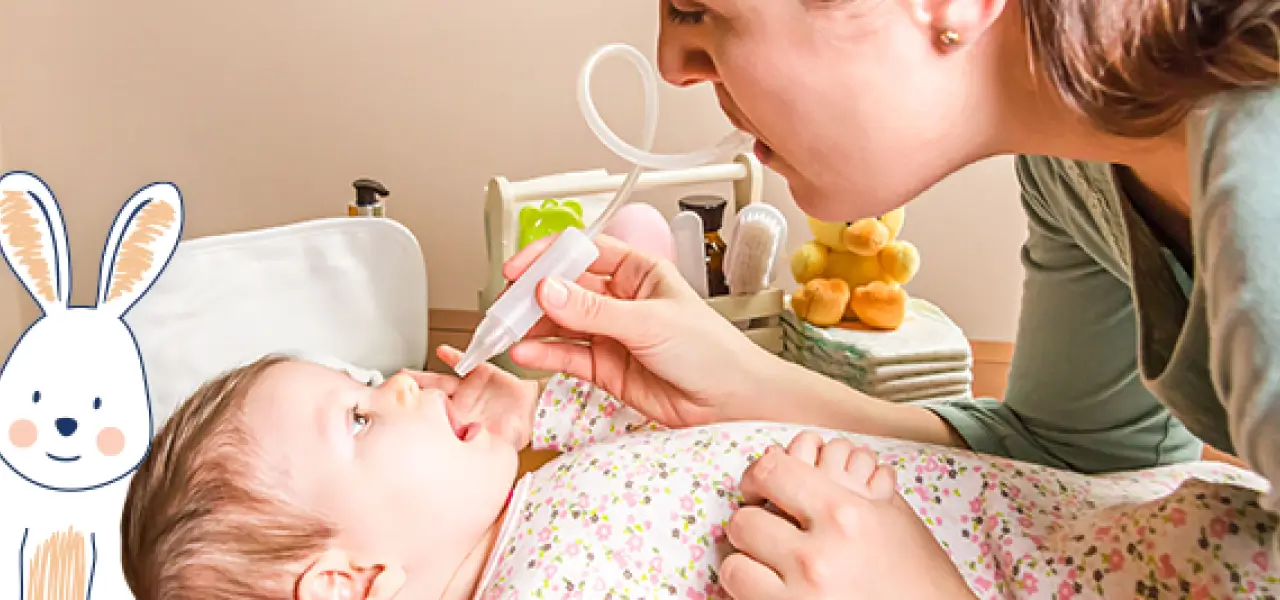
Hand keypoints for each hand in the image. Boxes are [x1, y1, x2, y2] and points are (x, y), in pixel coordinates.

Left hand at [405, 346, 539, 450]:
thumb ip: (482, 450)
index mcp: (460, 426)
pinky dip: (453, 357)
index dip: (416, 419)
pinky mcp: (480, 374)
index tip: (399, 418)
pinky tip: (443, 352)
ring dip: (423, 378)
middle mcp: (460, 408)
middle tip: (390, 394)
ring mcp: (467, 391)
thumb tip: (466, 461)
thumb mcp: (497, 448)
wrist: (537, 413)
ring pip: (440, 383)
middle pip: (428, 401)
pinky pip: (463, 363)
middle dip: (409, 398)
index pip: (432, 422)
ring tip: (405, 375)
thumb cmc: (516, 432)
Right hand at [501, 233, 777, 427]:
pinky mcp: (604, 367)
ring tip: (506, 332)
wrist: (731, 403)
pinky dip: (543, 354)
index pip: (583, 251)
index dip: (548, 257)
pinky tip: (525, 353)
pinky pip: (565, 356)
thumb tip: (547, 290)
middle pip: (563, 287)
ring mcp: (609, 333)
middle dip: (531, 295)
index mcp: (638, 271)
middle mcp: (620, 298)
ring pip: (559, 323)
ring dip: (531, 326)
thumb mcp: (650, 322)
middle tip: (505, 306)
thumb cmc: (711, 352)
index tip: (518, 270)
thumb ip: (594, 310)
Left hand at [721, 432, 975, 599]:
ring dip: (746, 567)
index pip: (771, 471)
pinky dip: (746, 597)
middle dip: (752, 528)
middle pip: (743, 523)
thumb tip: (798, 455)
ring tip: (766, 571)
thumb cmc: (919, 576)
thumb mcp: (891, 517)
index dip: (757, 476)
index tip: (758, 488)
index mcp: (844, 516)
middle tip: (765, 537)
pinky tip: (767, 593)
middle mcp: (817, 558)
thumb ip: (846, 483)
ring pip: (734, 569)